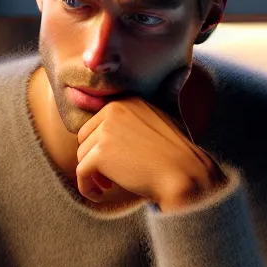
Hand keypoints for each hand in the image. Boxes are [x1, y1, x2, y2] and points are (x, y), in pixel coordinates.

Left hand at [74, 69, 221, 210]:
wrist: (185, 175)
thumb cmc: (181, 152)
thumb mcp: (173, 114)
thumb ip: (168, 94)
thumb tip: (181, 71)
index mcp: (127, 101)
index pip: (98, 124)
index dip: (103, 145)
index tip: (119, 161)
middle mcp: (113, 110)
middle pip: (85, 139)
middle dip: (94, 159)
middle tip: (110, 178)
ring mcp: (105, 132)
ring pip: (82, 157)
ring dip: (92, 175)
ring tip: (107, 187)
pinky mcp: (100, 155)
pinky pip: (81, 173)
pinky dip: (87, 187)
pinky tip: (100, 195)